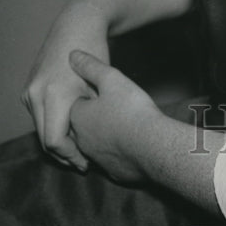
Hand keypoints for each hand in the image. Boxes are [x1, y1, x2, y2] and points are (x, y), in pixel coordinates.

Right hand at [21, 2, 109, 171]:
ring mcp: (28, 90)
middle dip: (63, 154)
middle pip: (44, 140)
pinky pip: (37, 115)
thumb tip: (90, 147)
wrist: (77, 25)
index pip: (55, 141)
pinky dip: (50, 126)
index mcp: (54, 95)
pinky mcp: (27, 88)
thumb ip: (89, 117)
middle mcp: (35, 94)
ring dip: (56, 141)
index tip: (86, 163)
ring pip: (40, 129)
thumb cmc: (96, 53)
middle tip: (82, 164)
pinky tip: (69, 130)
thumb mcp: (98, 86)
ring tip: (78, 150)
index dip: (71, 156)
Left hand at [68, 50, 161, 184]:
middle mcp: (81, 141)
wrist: (153, 146)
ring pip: (93, 145)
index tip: (98, 92)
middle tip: (107, 108)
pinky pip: (110, 160)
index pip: (73, 105)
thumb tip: (72, 54)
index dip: (86, 97)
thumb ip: (91, 66)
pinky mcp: (113, 172)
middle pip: (80, 127)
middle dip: (90, 118)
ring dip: (101, 136)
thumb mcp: (112, 79)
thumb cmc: (131, 110)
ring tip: (119, 125)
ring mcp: (96, 159)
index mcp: (77, 117)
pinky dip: (115, 152)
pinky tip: (128, 145)